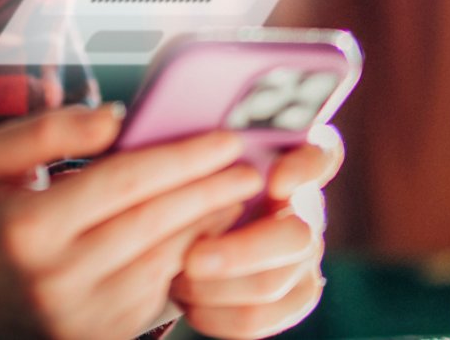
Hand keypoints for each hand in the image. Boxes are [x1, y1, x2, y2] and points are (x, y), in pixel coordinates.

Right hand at [0, 102, 266, 339]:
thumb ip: (50, 129)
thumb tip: (117, 116)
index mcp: (29, 227)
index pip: (121, 183)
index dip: (180, 157)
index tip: (224, 137)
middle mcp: (57, 279)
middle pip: (154, 224)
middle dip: (209, 190)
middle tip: (250, 165)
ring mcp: (82, 316)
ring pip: (165, 261)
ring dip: (209, 225)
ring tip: (237, 194)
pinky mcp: (102, 338)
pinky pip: (161, 292)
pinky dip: (191, 258)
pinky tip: (209, 230)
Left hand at [169, 126, 343, 339]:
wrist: (188, 231)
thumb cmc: (185, 181)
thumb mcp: (189, 156)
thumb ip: (190, 146)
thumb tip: (129, 130)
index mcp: (289, 161)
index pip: (321, 155)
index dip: (304, 169)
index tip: (275, 178)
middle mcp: (306, 209)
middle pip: (296, 236)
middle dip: (242, 251)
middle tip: (193, 258)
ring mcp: (305, 257)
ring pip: (271, 284)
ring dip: (215, 286)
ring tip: (175, 277)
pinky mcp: (294, 297)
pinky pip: (259, 318)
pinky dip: (216, 313)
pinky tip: (187, 300)